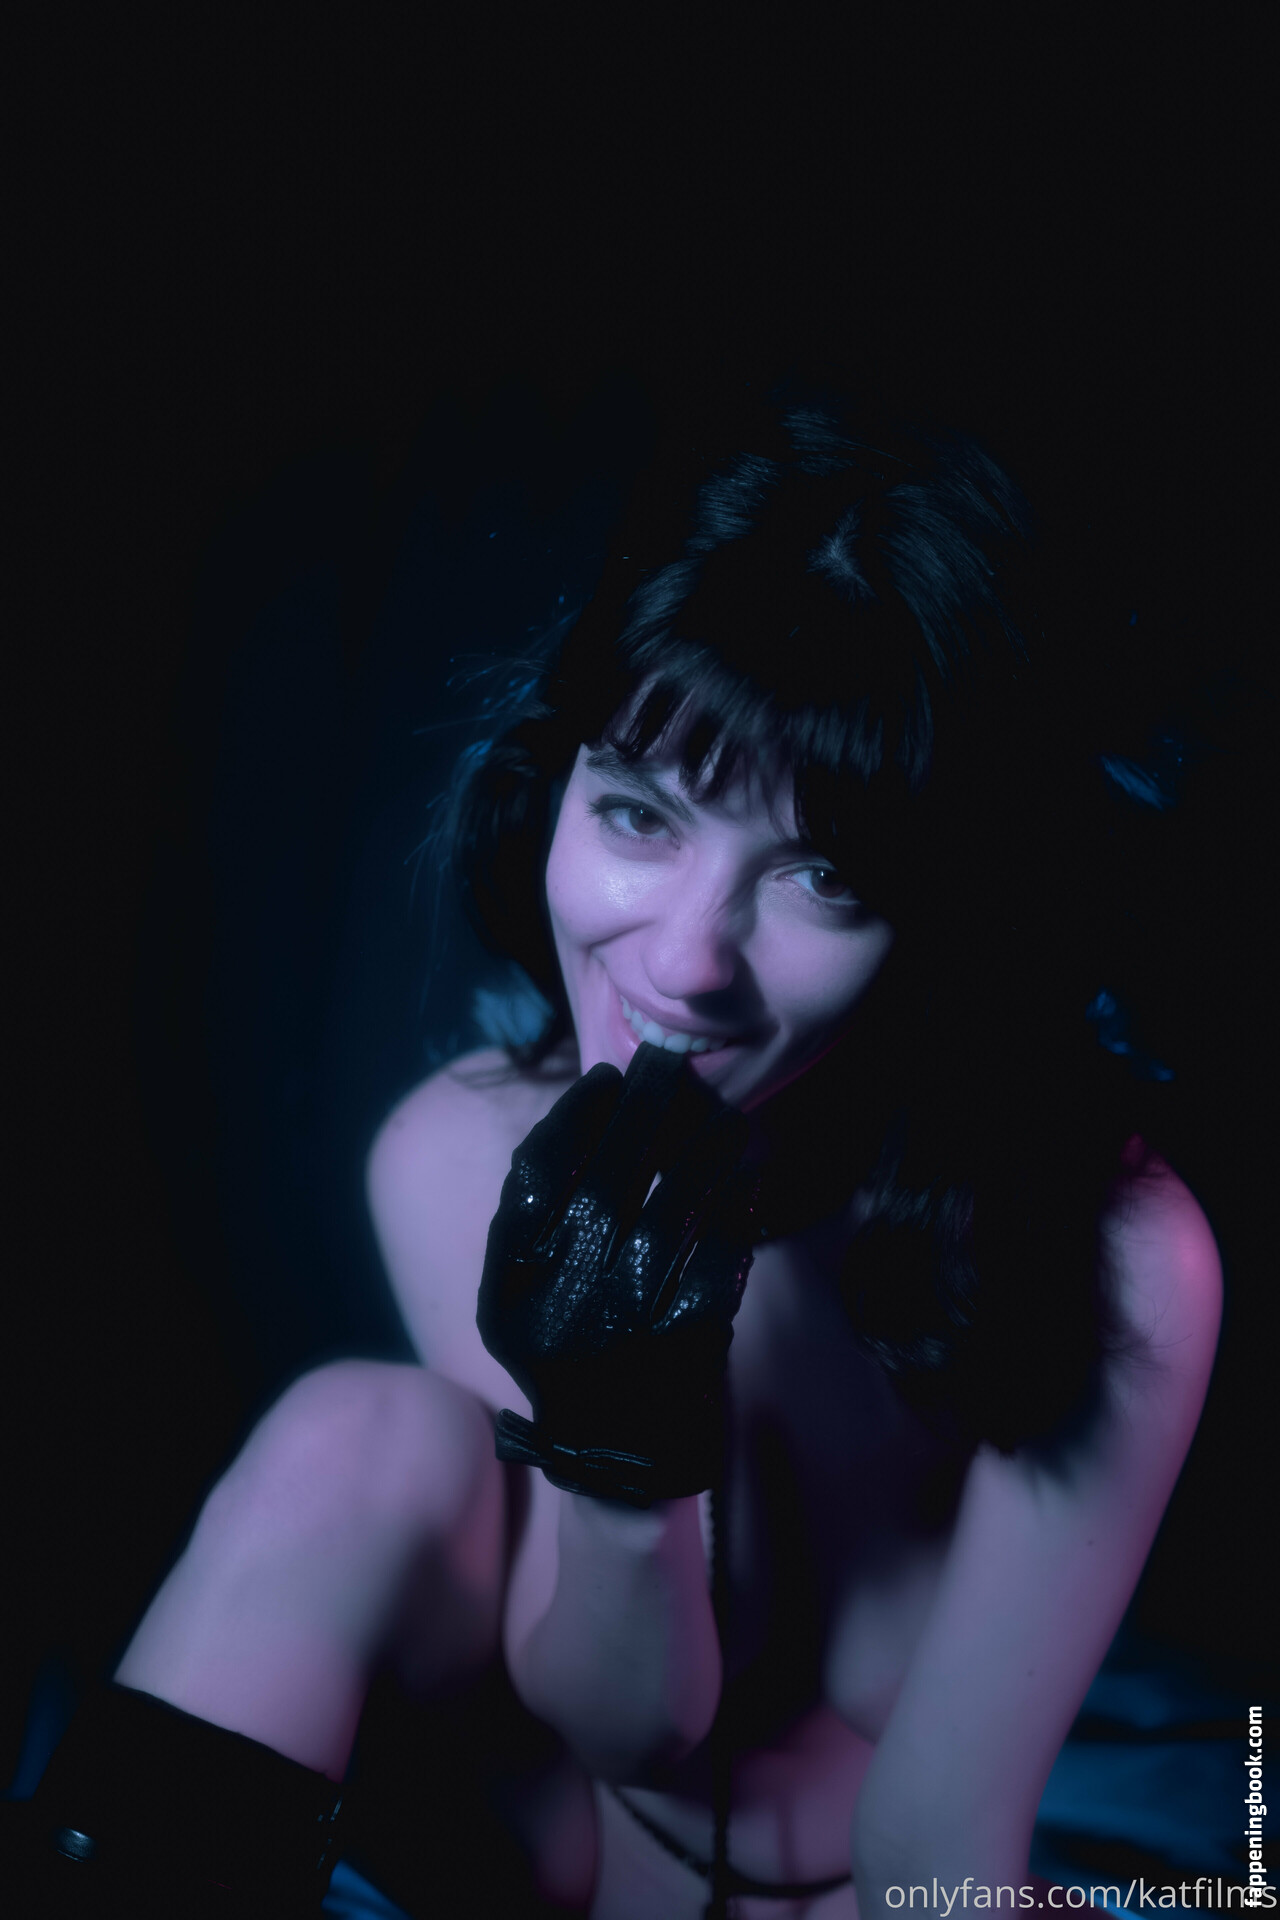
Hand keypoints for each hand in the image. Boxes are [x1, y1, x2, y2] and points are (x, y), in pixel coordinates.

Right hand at [476, 1042, 757, 1505]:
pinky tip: (748, 1175)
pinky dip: (736, 1211)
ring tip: (722, 1114)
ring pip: (670, 1211)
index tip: (605, 1078)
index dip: (570, 1119)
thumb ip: (534, 1223)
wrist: (615, 1464)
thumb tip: (588, 1114)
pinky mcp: (687, 1347)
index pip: (534, 1180)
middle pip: (606, 1182)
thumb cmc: (570, 1356)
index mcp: (510, 1291)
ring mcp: (625, 1328)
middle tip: (670, 1072)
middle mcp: (561, 1307)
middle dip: (643, 1114)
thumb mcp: (521, 1300)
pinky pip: (718, 1259)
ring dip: (701, 1151)